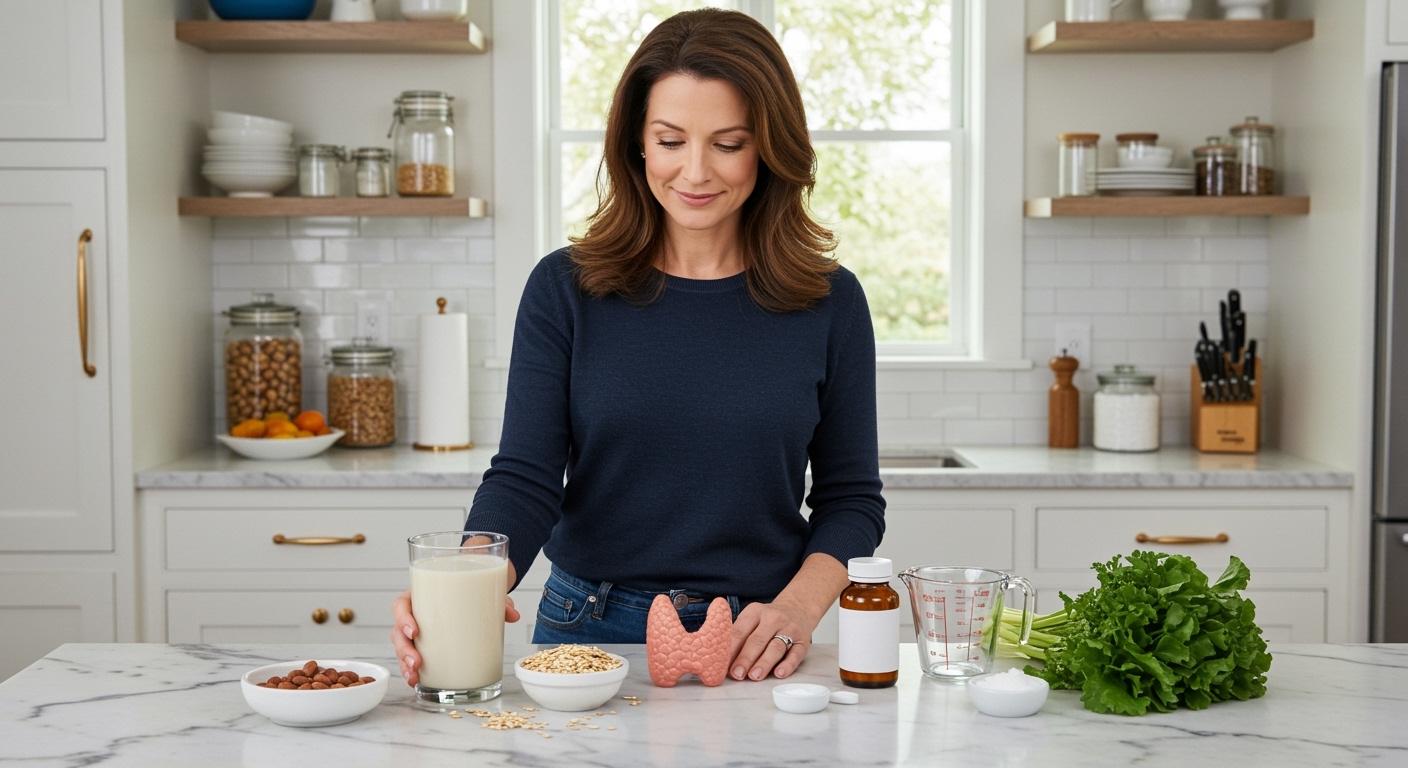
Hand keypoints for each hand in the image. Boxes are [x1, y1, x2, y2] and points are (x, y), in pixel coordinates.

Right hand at [390, 588, 519, 686]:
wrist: (478, 589)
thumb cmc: (473, 589)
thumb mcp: (485, 590)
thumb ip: (499, 601)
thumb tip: (513, 615)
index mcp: (422, 595)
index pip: (402, 604)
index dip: (403, 617)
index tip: (415, 630)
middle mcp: (416, 613)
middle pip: (398, 631)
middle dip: (404, 649)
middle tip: (417, 662)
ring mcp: (418, 631)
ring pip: (402, 647)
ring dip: (404, 664)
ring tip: (414, 676)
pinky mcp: (425, 645)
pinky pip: (411, 658)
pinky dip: (411, 670)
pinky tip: (415, 681)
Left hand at [727, 597, 814, 681]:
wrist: (798, 608)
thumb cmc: (768, 620)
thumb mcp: (752, 618)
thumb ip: (739, 636)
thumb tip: (721, 659)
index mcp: (755, 612)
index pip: (740, 631)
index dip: (731, 649)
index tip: (722, 665)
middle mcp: (773, 618)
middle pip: (757, 640)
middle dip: (745, 658)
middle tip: (737, 674)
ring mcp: (789, 629)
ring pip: (775, 647)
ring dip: (764, 663)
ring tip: (754, 676)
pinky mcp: (802, 641)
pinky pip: (795, 654)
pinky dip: (787, 665)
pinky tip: (779, 673)